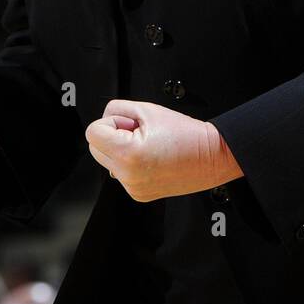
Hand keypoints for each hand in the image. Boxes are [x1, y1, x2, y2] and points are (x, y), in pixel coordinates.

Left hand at [84, 98, 239, 202]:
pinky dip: (130, 164)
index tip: (127, 123)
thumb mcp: (147, 109)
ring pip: (107, 162)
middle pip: (95, 149)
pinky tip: (150, 157)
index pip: (92, 133)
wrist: (211, 156)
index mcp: (128, 153)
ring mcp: (133, 188)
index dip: (109, 122)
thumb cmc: (185, 134)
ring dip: (120, 150)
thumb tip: (106, 119)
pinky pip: (121, 174)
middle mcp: (128, 175)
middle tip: (137, 131)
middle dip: (112, 135)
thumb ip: (118, 109)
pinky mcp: (139, 194)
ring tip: (147, 145)